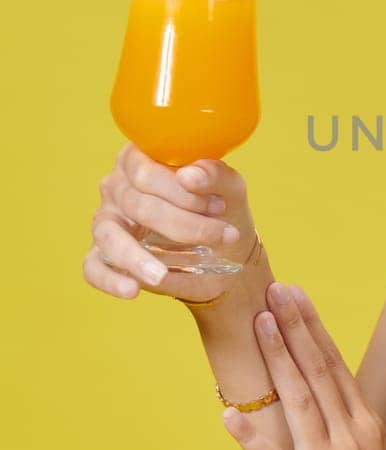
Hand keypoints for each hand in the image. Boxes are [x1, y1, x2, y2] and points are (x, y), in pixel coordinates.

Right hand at [84, 143, 256, 303]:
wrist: (228, 252)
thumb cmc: (222, 210)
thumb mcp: (229, 189)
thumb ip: (214, 175)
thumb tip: (189, 175)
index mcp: (141, 160)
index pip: (146, 172)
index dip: (182, 192)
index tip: (219, 207)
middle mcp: (117, 186)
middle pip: (136, 204)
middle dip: (182, 225)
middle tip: (222, 237)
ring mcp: (107, 221)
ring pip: (109, 235)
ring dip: (135, 258)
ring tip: (161, 275)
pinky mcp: (104, 254)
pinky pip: (92, 267)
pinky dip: (110, 280)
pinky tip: (132, 290)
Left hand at [219, 281, 385, 449]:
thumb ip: (356, 422)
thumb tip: (334, 391)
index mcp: (364, 424)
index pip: (335, 364)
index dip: (312, 327)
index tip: (296, 295)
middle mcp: (346, 435)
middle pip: (317, 371)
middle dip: (294, 328)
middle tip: (274, 292)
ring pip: (299, 402)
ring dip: (279, 360)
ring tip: (260, 324)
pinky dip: (252, 440)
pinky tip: (228, 417)